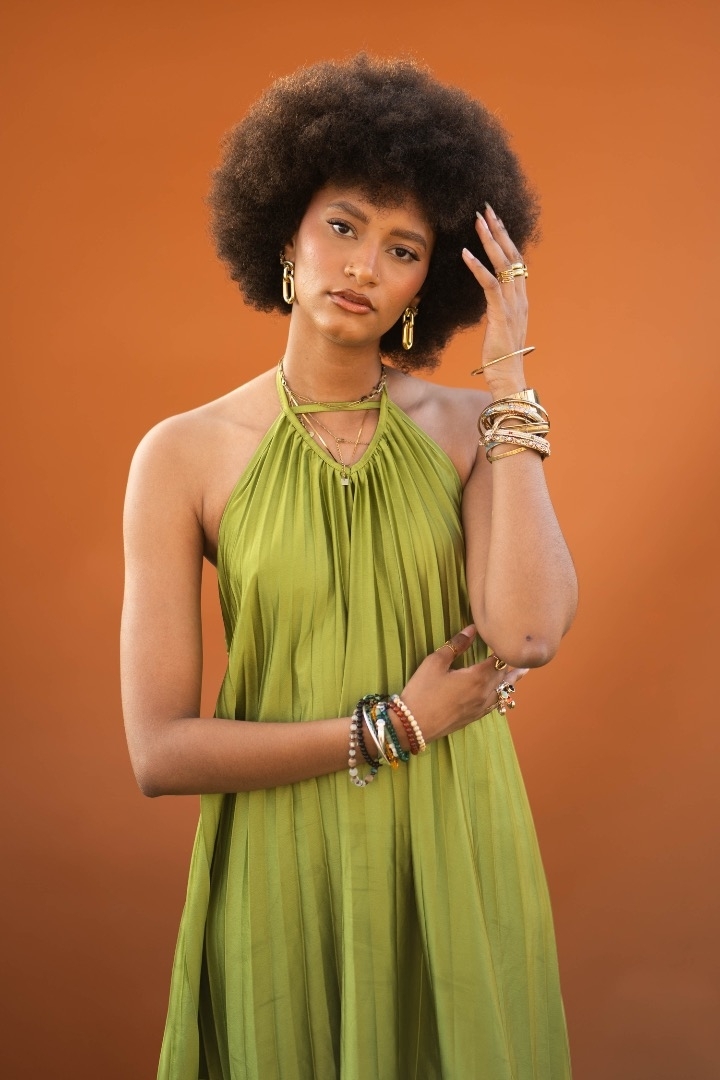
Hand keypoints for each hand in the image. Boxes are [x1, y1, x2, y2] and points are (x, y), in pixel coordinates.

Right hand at [399, 625, 528, 744]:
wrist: (413, 726)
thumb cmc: (422, 691)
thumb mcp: (435, 663)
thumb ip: (456, 645)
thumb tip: (472, 629)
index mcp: (477, 677)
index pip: (499, 658)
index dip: (503, 647)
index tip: (507, 636)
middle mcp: (484, 693)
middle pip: (505, 675)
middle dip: (512, 662)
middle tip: (524, 653)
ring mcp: (481, 707)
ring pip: (504, 691)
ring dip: (512, 679)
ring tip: (522, 672)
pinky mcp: (474, 717)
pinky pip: (495, 703)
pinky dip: (502, 694)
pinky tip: (501, 693)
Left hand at [461, 204, 528, 393]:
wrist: (508, 377)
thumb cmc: (501, 356)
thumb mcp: (500, 326)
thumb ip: (498, 308)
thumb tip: (490, 298)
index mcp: (521, 298)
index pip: (515, 261)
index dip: (506, 238)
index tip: (495, 219)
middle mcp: (520, 297)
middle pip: (512, 255)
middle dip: (499, 230)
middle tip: (487, 208)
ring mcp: (513, 305)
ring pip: (503, 264)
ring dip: (489, 240)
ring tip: (477, 220)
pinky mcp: (501, 314)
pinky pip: (490, 285)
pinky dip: (478, 267)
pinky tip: (465, 254)